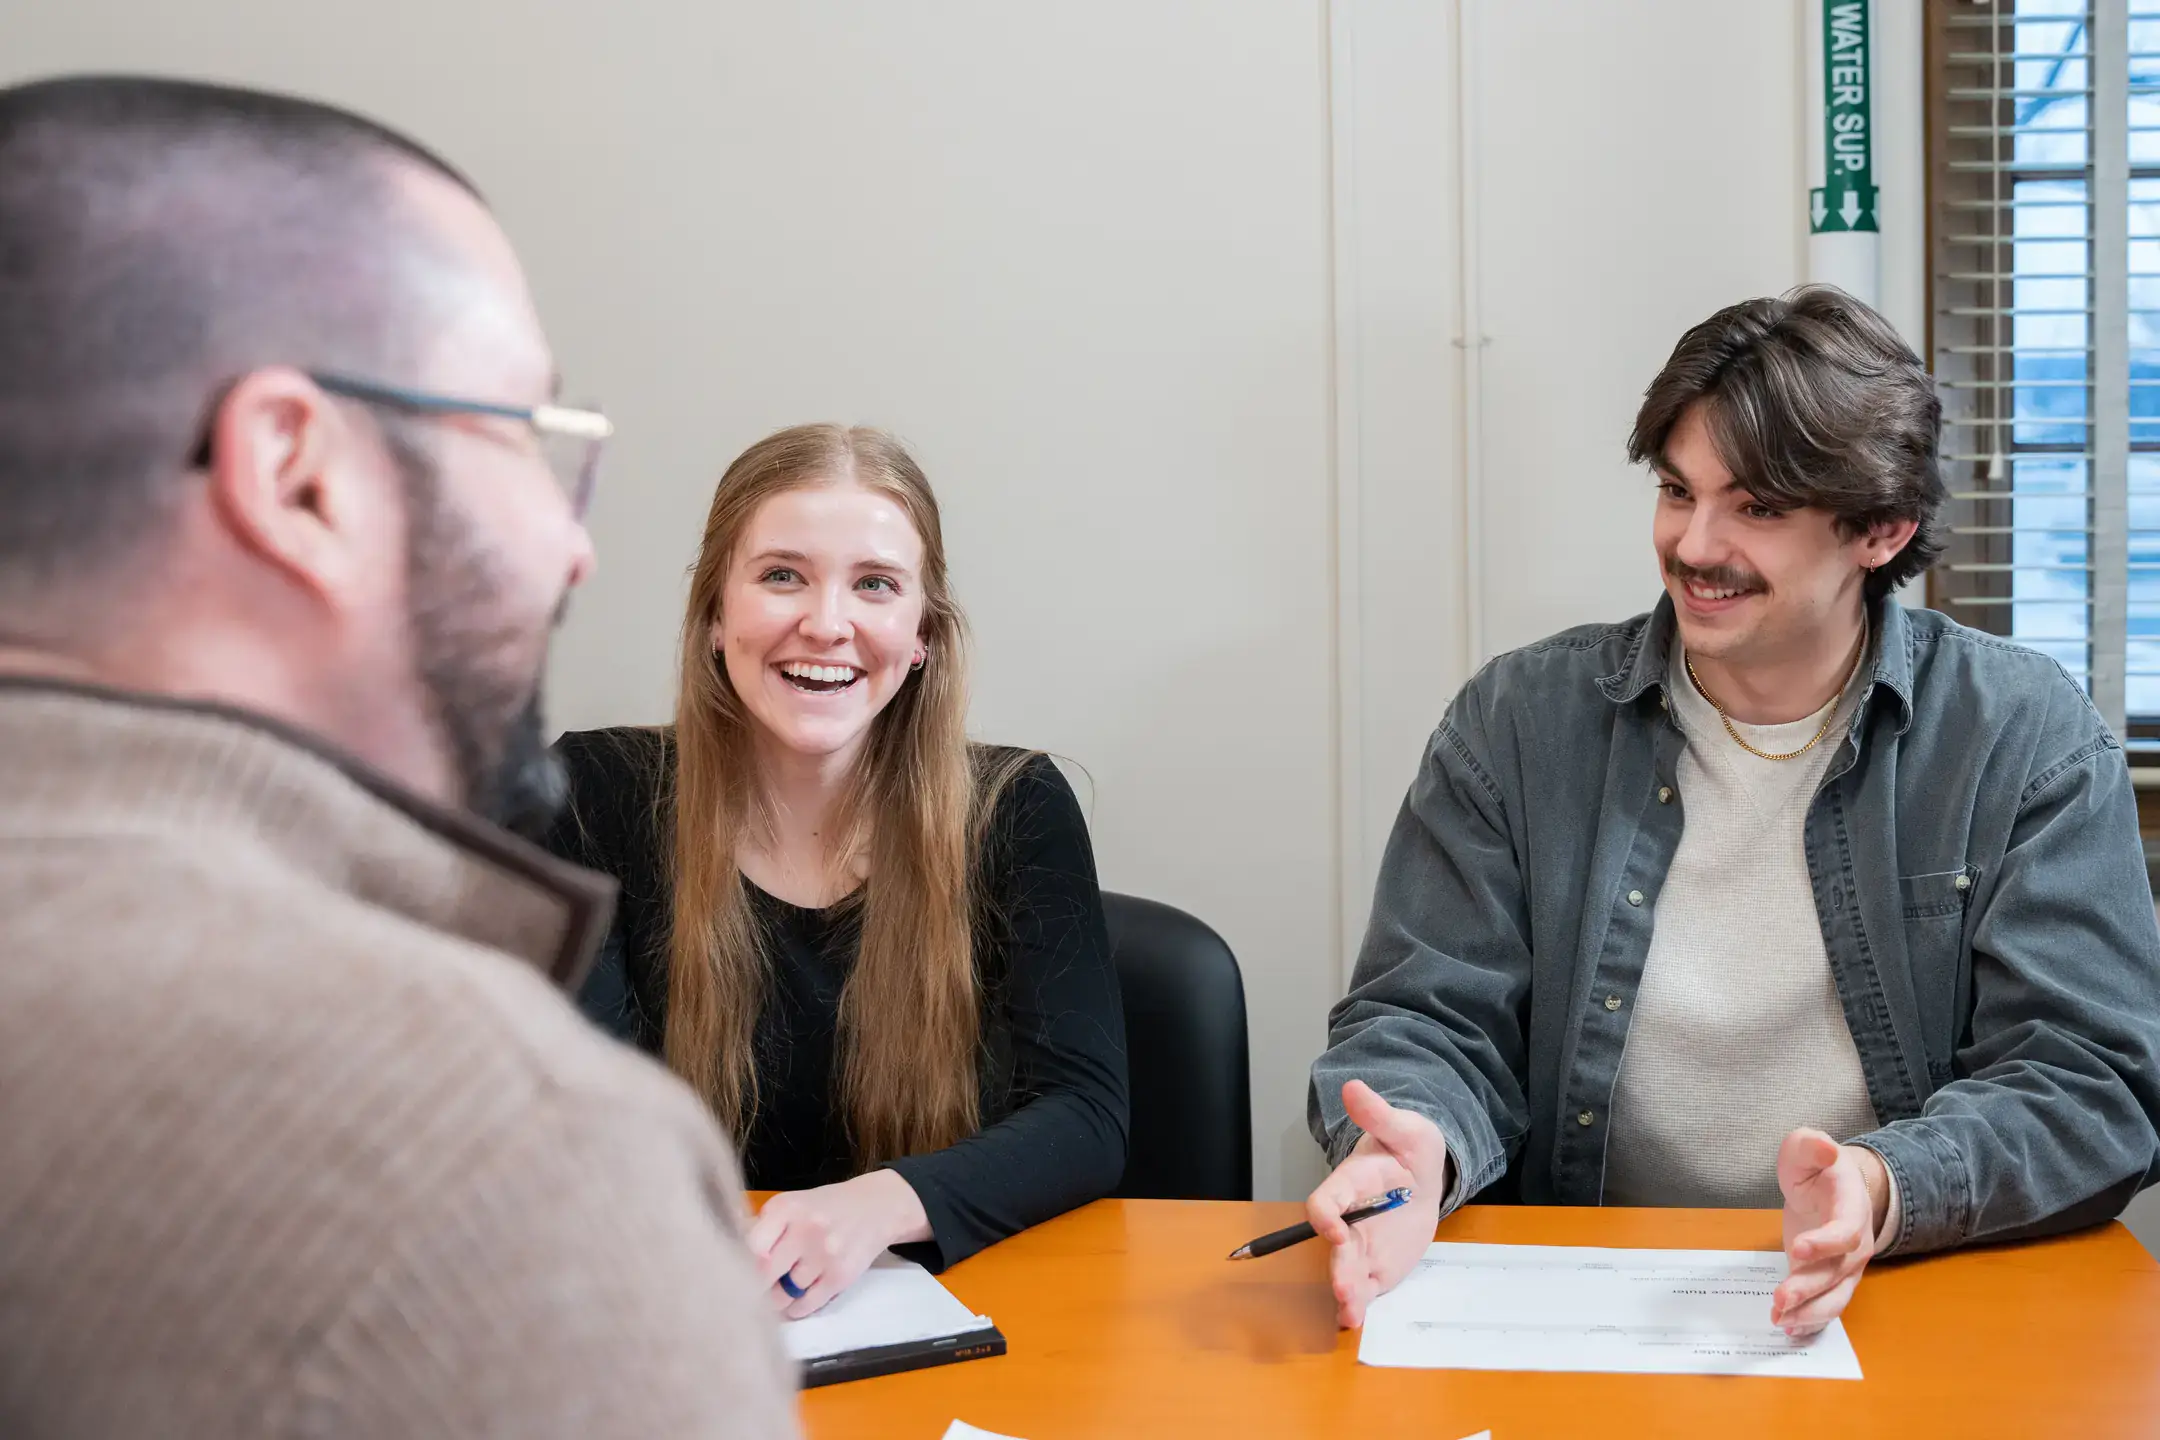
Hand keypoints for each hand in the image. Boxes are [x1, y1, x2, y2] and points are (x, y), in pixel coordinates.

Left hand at [747, 1169, 931, 1318]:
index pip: (750, 1246)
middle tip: (747, 1294)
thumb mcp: (790, 1204)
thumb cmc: (823, 1208)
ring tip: (775, 1293)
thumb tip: (724, 1256)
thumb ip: (760, 1227)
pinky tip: (794, 1301)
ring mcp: (825, 1255)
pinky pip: (806, 1305)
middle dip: (753, 1289)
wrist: (877, 1207)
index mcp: (786, 1209)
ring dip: (775, 1300)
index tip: (731, 1275)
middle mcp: (806, 1230)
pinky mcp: (840, 1276)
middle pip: (764, 1275)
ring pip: (783, 1295)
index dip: (737, 1266)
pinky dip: (795, 1308)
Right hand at [1305, 1080, 1448, 1328]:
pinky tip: (1354, 1320)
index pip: (1326, 1199)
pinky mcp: (1377, 1266)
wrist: (1423, 1176)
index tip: (1334, 1227)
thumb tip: (1353, 1086)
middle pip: (1335, 1245)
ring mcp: (1361, 1245)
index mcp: (1350, 1184)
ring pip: (1347, 1271)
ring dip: (1345, 1292)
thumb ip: (1378, 1114)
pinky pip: (1365, 1287)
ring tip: (1349, 1312)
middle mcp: (1349, 1219)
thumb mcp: (1403, 1127)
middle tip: (1341, 1286)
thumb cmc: (1409, 1147)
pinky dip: (1358, 1304)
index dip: (1325, 1214)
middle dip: (1337, 1265)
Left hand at [1773, 1128, 1883, 1336]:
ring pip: (1836, 1296)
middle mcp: (1855, 1243)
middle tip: (1780, 1299)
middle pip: (1838, 1272)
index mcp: (1851, 1208)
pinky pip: (1828, 1305)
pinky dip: (1812, 1320)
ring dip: (1810, 1312)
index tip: (1797, 1249)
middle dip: (1810, 1288)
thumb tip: (1823, 1147)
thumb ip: (1811, 1145)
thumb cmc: (1818, 1168)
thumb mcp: (1806, 1148)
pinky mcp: (1830, 1279)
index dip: (1825, 1243)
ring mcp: (1845, 1266)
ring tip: (1781, 1321)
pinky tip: (1790, 1328)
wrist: (1833, 1186)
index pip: (1845, 1231)